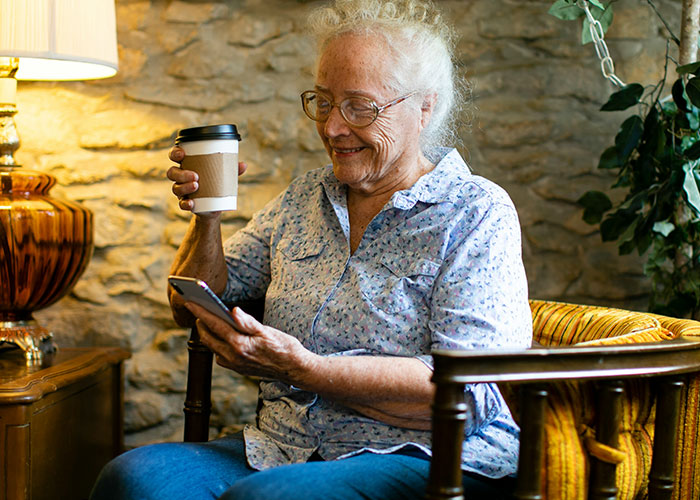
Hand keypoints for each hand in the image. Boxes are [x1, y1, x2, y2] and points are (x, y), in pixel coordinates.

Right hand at [167, 146, 247, 212]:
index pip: (175, 156)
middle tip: (196, 176)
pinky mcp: (185, 203)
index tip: (182, 154)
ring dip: (184, 187)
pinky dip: (185, 203)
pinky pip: (181, 203)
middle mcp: (181, 177)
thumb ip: (232, 170)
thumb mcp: (225, 176)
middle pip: (172, 172)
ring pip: (175, 187)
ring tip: (196, 186)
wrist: (215, 206)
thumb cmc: (217, 184)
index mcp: (188, 165)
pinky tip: (191, 203)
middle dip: (182, 173)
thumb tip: (243, 165)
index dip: (175, 153)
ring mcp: (182, 191)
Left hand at [184, 302, 315, 382]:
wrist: (294, 369)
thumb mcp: (267, 331)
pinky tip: (221, 334)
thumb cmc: (284, 347)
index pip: (214, 325)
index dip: (201, 312)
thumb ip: (248, 322)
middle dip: (200, 322)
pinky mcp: (237, 368)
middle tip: (196, 307)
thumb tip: (234, 311)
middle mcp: (233, 357)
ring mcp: (234, 365)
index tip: (189, 301)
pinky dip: (217, 343)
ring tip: (206, 318)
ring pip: (213, 347)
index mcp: (239, 345)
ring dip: (208, 333)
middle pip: (208, 337)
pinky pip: (220, 354)